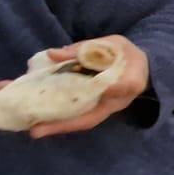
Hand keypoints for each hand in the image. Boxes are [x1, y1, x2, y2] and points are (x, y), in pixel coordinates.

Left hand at [27, 36, 150, 138]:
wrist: (141, 69)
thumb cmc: (127, 54)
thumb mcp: (113, 44)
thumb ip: (85, 48)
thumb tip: (52, 54)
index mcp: (131, 81)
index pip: (119, 88)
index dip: (99, 92)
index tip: (77, 96)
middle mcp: (117, 101)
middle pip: (91, 117)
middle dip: (63, 125)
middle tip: (35, 131)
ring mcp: (106, 108)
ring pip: (82, 121)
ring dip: (56, 127)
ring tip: (32, 129)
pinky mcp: (97, 109)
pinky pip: (78, 118)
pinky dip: (59, 121)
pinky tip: (38, 120)